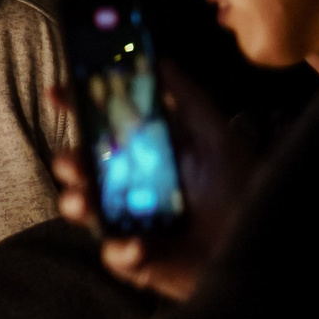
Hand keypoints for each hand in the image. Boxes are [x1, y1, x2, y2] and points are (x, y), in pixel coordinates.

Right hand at [52, 66, 248, 302]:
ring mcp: (127, 220)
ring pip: (83, 209)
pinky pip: (116, 254)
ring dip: (76, 202)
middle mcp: (126, 184)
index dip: (74, 107)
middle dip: (68, 161)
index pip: (97, 127)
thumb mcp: (217, 136)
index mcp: (140, 152)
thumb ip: (188, 98)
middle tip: (74, 161)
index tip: (57, 92)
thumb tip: (159, 59)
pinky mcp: (137, 258)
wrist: (262, 241)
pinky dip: (120, 250)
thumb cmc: (239, 186)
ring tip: (85, 202)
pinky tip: (136, 244)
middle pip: (80, 168)